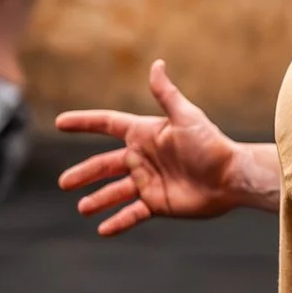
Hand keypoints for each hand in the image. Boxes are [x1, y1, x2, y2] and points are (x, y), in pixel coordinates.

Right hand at [55, 60, 250, 235]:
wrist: (231, 177)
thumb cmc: (211, 144)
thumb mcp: (186, 116)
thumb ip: (166, 94)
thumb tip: (157, 63)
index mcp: (145, 134)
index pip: (108, 125)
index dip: (84, 123)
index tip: (60, 123)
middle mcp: (143, 158)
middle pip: (104, 165)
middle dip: (84, 173)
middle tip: (64, 183)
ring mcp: (149, 182)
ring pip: (114, 192)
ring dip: (97, 200)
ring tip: (82, 208)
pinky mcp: (158, 204)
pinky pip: (132, 214)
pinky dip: (118, 222)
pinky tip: (103, 229)